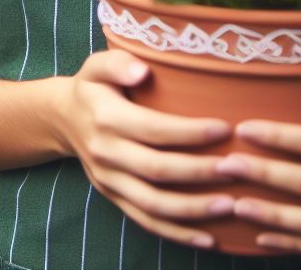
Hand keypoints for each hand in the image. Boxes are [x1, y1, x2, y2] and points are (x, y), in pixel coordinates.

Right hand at [58, 49, 235, 248]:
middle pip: (157, 170)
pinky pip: (146, 222)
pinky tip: (208, 238)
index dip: (190, 132)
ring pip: (153, 204)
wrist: (62, 118)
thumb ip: (119, 62)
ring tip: (231, 205)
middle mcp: (105, 152)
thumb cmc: (93, 86)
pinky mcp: (113, 197)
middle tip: (238, 168)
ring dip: (194, 209)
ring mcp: (108, 180)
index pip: (153, 129)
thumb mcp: (98, 64)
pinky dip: (177, 234)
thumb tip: (143, 70)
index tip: (225, 129)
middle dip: (200, 172)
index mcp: (106, 118)